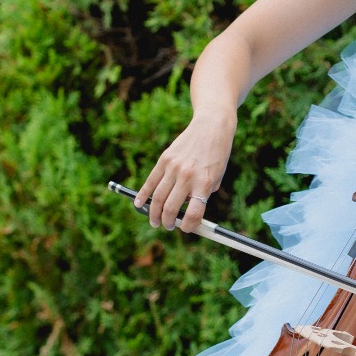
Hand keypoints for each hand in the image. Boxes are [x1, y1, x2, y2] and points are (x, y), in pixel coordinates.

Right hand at [135, 110, 234, 231]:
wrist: (211, 127)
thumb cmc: (216, 156)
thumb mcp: (216, 178)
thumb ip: (202, 195)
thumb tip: (186, 214)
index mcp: (204, 183)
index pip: (194, 213)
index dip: (189, 226)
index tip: (187, 228)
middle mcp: (187, 176)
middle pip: (171, 208)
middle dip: (169, 222)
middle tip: (169, 226)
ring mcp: (174, 167)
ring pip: (158, 197)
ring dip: (154, 213)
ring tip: (155, 221)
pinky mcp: (165, 159)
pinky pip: (151, 181)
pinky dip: (143, 195)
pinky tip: (139, 204)